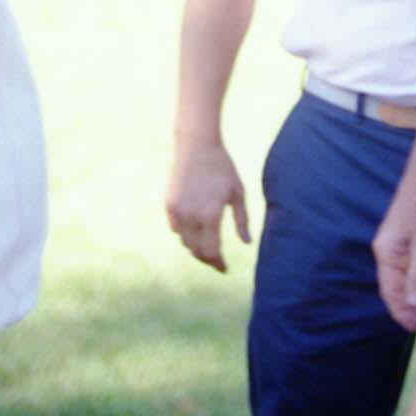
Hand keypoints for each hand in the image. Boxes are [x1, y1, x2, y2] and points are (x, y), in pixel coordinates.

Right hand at [165, 140, 250, 272]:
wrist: (197, 146)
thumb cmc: (222, 169)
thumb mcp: (237, 193)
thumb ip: (242, 220)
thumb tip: (247, 243)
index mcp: (211, 215)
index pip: (211, 252)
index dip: (218, 264)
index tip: (225, 269)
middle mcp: (191, 216)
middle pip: (196, 251)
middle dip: (207, 258)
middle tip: (217, 260)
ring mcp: (177, 211)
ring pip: (184, 242)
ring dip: (195, 247)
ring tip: (207, 245)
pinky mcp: (168, 204)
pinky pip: (175, 229)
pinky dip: (185, 234)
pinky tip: (194, 230)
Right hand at [373, 183, 415, 331]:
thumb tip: (415, 304)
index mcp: (386, 254)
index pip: (390, 292)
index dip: (402, 312)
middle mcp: (389, 254)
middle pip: (398, 289)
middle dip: (414, 307)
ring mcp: (400, 249)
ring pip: (408, 281)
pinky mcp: (411, 243)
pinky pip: (415, 270)